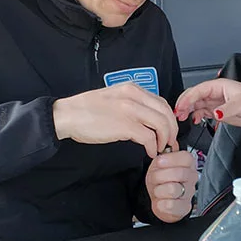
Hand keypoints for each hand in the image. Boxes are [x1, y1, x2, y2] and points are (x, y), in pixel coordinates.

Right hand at [52, 82, 178, 156]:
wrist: (68, 115)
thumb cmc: (86, 109)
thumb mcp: (114, 97)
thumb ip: (131, 103)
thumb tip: (147, 117)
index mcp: (132, 89)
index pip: (161, 102)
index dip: (169, 118)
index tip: (170, 130)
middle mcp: (134, 96)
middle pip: (165, 113)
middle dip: (172, 130)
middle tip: (170, 142)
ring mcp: (130, 110)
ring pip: (161, 124)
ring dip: (165, 140)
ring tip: (161, 149)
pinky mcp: (124, 125)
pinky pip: (148, 137)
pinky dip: (153, 146)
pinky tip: (150, 152)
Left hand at [145, 150, 197, 221]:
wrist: (160, 199)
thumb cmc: (161, 181)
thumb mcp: (158, 166)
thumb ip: (160, 160)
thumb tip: (161, 159)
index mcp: (187, 164)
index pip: (186, 158)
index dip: (171, 159)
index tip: (159, 162)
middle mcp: (191, 178)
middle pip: (179, 173)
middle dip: (159, 176)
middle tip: (154, 179)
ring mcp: (189, 193)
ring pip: (173, 189)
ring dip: (159, 190)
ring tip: (158, 191)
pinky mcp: (185, 207)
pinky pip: (171, 205)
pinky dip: (161, 204)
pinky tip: (161, 201)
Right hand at [174, 78, 240, 126]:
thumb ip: (226, 109)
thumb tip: (214, 114)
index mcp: (218, 86)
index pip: (197, 91)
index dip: (187, 99)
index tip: (180, 108)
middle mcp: (215, 93)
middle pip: (194, 97)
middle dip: (184, 104)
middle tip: (178, 115)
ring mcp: (216, 102)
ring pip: (197, 105)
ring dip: (188, 111)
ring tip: (183, 119)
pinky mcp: (219, 111)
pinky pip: (203, 112)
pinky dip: (197, 116)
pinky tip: (195, 121)